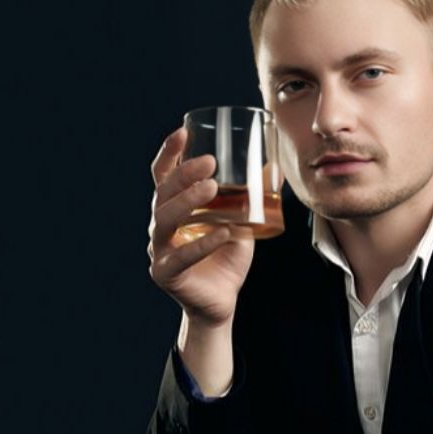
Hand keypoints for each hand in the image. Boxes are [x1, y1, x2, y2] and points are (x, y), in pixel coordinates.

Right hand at [147, 127, 254, 327]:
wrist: (221, 302)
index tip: (182, 131)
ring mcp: (158, 250)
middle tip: (209, 162)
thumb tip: (273, 167)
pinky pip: (181, 257)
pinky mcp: (166, 273)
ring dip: (187, 201)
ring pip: (164, 220)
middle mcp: (160, 225)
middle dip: (183, 174)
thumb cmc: (226, 257)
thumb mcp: (243, 221)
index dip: (169, 153)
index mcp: (173, 208)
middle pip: (163, 193)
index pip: (163, 175)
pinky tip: (223, 233)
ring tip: (211, 187)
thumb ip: (252, 197)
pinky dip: (203, 244)